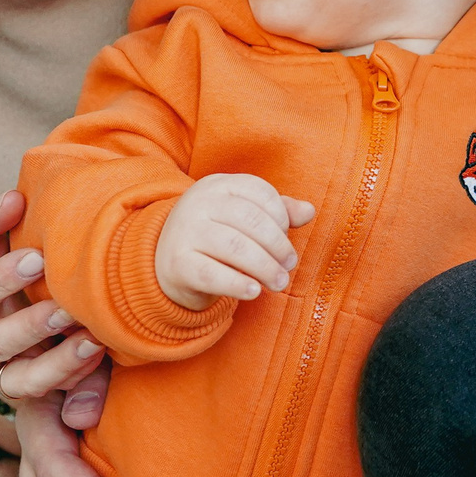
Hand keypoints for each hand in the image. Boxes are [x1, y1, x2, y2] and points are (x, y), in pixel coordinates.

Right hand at [0, 192, 103, 407]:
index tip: (36, 258)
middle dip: (29, 326)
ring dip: (57, 361)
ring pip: (17, 381)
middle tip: (67, 305)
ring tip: (92, 337)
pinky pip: (43, 392)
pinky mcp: (10, 395)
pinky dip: (72, 375)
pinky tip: (97, 351)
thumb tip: (14, 200)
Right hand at [155, 175, 314, 310]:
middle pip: (250, 220)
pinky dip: (237, 284)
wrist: (166, 261)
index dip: (281, 216)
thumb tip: (309, 211)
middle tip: (289, 265)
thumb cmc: (216, 235)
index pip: (259, 192)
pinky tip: (254, 291)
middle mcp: (199, 203)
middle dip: (278, 246)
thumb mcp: (244, 217)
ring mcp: (185, 231)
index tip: (287, 238)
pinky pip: (211, 274)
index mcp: (218, 185)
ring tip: (279, 282)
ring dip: (265, 268)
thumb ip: (278, 212)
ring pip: (234, 247)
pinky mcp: (177, 263)